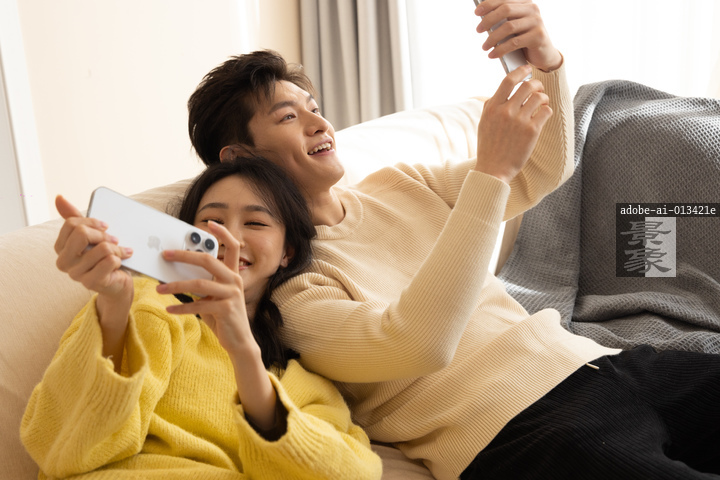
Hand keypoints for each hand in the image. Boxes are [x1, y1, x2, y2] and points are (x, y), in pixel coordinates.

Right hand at [54, 195, 133, 305]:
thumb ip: (75, 217)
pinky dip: (120, 259)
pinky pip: (110, 260)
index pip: (72, 224)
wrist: (117, 281)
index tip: (105, 227)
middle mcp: (63, 261)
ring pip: (102, 248)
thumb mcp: (91, 235)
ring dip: (117, 249)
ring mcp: (75, 274)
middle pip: (82, 234)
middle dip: (104, 235)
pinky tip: (120, 263)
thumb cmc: (103, 256)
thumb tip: (59, 198)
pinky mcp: (90, 283)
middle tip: (114, 240)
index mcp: (60, 247)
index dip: (93, 222)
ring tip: (120, 253)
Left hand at [157, 221, 255, 355]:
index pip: (233, 247)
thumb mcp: (214, 296)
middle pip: (209, 260)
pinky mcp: (226, 309)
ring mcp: (232, 294)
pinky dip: (181, 307)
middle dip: (185, 255)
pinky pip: (198, 305)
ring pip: (199, 284)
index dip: (222, 234)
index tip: (210, 223)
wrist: (239, 341)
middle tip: (166, 255)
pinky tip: (169, 309)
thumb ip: (203, 283)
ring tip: (159, 288)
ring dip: (175, 286)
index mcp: (233, 274)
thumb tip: (176, 273)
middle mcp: (235, 280)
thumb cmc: (223, 316)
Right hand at [474, 65, 552, 182]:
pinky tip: (542, 115)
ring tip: (541, 104)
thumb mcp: (484, 122)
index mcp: (492, 108)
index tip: (526, 69)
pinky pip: (546, 111)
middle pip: (527, 86)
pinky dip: (546, 110)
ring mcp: (519, 121)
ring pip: (539, 97)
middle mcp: (506, 112)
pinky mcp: (531, 131)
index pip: (508, 81)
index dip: (520, 71)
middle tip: (538, 89)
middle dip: (536, 85)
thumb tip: (502, 90)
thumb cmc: (488, 146)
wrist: (493, 169)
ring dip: (543, 98)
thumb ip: (491, 105)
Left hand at [475, 0, 561, 71]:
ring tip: (484, 47)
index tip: (476, 12)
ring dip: (492, 38)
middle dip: (489, 20)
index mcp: (525, 3)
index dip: (489, 4)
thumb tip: (483, 19)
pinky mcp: (538, 36)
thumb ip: (503, 20)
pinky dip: (500, 49)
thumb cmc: (525, 39)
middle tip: (479, 30)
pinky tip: (492, 55)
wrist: (544, 55)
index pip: (504, 0)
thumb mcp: (514, 27)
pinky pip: (514, 42)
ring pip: (508, 27)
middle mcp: (532, 9)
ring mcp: (536, 22)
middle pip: (505, 10)